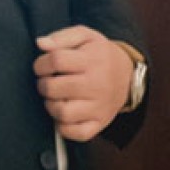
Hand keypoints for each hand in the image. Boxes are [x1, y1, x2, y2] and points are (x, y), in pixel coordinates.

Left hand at [34, 26, 132, 141]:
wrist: (128, 75)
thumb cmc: (100, 55)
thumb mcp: (85, 36)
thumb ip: (61, 37)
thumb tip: (40, 44)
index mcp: (92, 60)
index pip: (56, 60)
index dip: (41, 64)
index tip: (42, 66)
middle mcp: (97, 84)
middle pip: (54, 88)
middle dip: (42, 84)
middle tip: (47, 82)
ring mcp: (99, 107)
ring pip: (62, 113)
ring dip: (50, 105)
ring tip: (55, 97)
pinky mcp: (100, 123)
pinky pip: (75, 133)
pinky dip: (63, 126)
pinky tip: (64, 114)